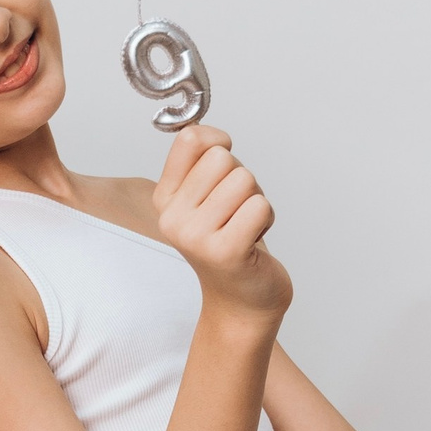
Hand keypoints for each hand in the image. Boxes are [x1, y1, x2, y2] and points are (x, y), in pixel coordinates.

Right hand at [153, 124, 291, 321]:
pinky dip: (266, 218)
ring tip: (245, 226)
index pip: (191, 139)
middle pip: (222, 158)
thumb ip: (200, 161)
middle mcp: (173, 218)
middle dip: (241, 180)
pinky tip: (253, 240)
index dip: (218, 142)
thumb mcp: (205, 199)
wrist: (241, 300)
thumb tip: (206, 130)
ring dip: (256, 200)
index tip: (224, 164)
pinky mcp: (225, 251)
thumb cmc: (229, 242)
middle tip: (236, 211)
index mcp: (164, 199)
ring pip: (244, 180)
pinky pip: (259, 206)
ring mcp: (196, 237)